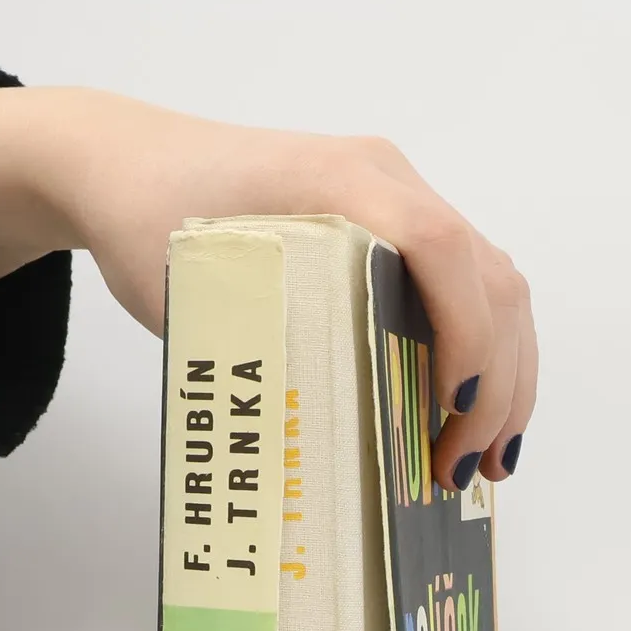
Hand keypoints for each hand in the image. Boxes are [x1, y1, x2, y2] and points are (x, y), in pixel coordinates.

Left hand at [0, 87, 534, 486]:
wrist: (124, 162)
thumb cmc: (148, 222)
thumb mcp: (199, 286)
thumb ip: (263, 345)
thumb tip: (326, 456)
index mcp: (341, 180)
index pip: (439, 247)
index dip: (465, 333)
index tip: (455, 412)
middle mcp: (385, 179)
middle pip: (487, 273)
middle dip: (497, 380)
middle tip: (468, 468)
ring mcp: (397, 195)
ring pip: (493, 281)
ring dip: (506, 371)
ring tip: (490, 457)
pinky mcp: (394, 220)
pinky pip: (469, 281)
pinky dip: (486, 347)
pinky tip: (473, 411)